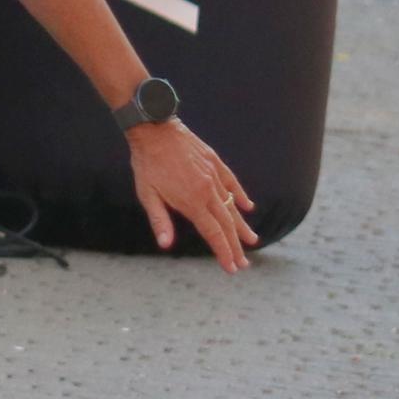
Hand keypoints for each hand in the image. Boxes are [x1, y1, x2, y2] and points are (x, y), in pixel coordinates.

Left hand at [127, 119, 258, 270]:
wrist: (155, 129)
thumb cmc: (147, 165)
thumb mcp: (147, 195)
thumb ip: (159, 220)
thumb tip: (165, 245)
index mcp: (192, 202)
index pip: (213, 234)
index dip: (223, 253)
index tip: (232, 268)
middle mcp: (207, 191)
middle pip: (226, 224)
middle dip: (235, 246)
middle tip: (244, 264)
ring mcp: (213, 176)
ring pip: (232, 206)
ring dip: (241, 226)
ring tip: (251, 240)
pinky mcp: (214, 162)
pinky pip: (231, 182)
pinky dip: (240, 196)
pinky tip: (248, 207)